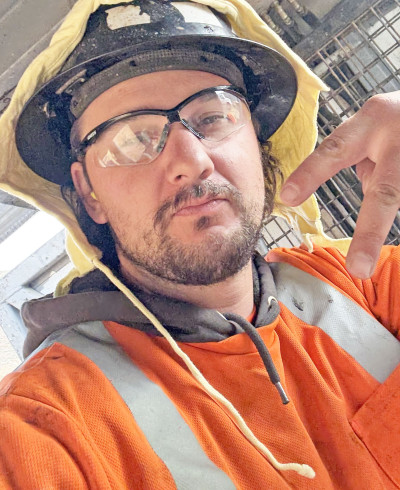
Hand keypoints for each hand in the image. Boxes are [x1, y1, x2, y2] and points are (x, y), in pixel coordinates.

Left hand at [279, 92, 399, 278]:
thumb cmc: (398, 120)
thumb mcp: (372, 128)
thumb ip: (362, 161)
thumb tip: (363, 194)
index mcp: (371, 122)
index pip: (334, 151)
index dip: (310, 174)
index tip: (287, 198)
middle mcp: (397, 136)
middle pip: (386, 193)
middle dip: (370, 235)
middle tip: (358, 268)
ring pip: (397, 197)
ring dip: (387, 215)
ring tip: (372, 238)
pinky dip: (395, 209)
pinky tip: (386, 209)